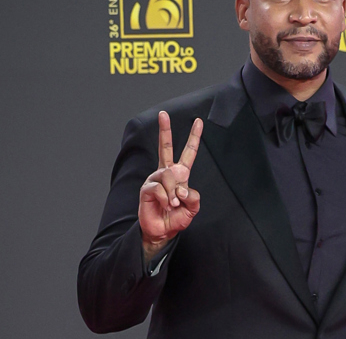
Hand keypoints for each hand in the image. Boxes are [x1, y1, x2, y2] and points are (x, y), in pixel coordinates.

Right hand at [139, 111, 202, 258]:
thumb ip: (193, 197)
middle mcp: (166, 173)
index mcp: (180, 175)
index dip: (194, 137)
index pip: (188, 153)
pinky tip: (164, 205)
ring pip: (167, 176)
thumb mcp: (192, 208)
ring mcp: (155, 179)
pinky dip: (165, 198)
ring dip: (172, 193)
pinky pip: (159, 188)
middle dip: (165, 130)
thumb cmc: (176, 218)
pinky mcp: (146, 188)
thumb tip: (182, 188)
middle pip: (165, 147)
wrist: (162, 232)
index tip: (199, 121)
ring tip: (172, 204)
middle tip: (163, 114)